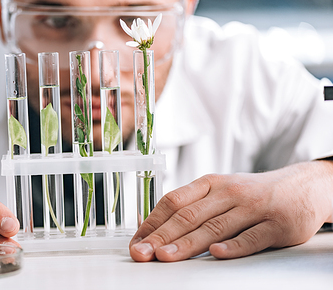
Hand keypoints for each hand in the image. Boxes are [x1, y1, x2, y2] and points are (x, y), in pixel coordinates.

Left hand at [129, 160, 332, 261]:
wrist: (302, 187)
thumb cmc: (251, 194)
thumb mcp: (219, 191)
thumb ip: (191, 206)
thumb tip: (154, 227)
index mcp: (209, 183)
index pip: (173, 201)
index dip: (152, 223)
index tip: (137, 242)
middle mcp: (227, 192)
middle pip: (188, 215)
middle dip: (161, 236)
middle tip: (142, 253)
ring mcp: (252, 207)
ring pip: (214, 226)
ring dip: (187, 243)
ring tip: (166, 256)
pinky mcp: (276, 224)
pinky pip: (252, 236)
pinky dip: (234, 246)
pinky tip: (217, 253)